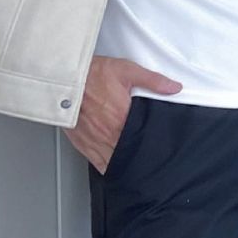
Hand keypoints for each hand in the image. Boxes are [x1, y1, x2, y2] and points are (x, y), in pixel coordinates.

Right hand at [69, 56, 182, 172]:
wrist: (63, 78)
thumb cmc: (92, 74)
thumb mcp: (127, 70)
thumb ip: (153, 80)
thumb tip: (174, 87)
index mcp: (122, 118)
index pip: (142, 140)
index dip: (151, 145)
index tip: (159, 148)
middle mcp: (108, 134)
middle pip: (129, 154)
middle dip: (138, 156)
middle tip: (148, 158)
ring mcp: (94, 141)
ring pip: (113, 162)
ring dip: (124, 164)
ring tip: (134, 166)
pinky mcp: (81, 143)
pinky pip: (97, 162)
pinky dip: (107, 166)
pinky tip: (114, 167)